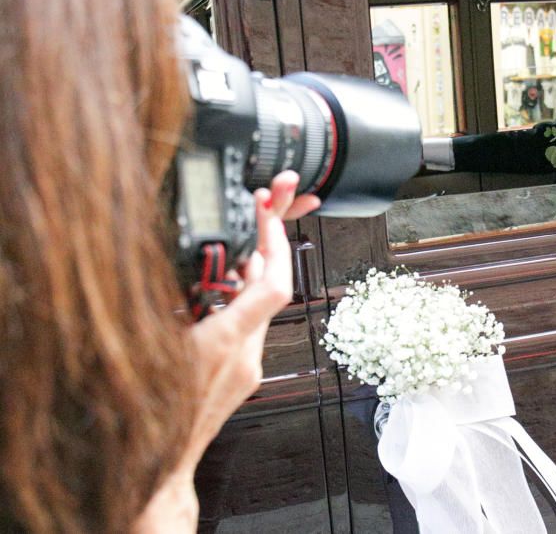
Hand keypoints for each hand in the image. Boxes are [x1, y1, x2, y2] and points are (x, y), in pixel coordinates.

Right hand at [135, 171, 319, 531]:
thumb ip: (165, 304)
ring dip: (246, 282)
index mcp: (224, 343)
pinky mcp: (243, 379)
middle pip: (269, 293)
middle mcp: (245, 356)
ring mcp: (247, 370)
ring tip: (225, 259)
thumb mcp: (148, 344)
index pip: (274, 287)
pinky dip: (237, 308)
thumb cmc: (147, 414)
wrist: (156, 467)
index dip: (276, 247)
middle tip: (253, 225)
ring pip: (259, 311)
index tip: (271, 219)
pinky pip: (249, 331)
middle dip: (262, 256)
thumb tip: (175, 269)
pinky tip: (214, 298)